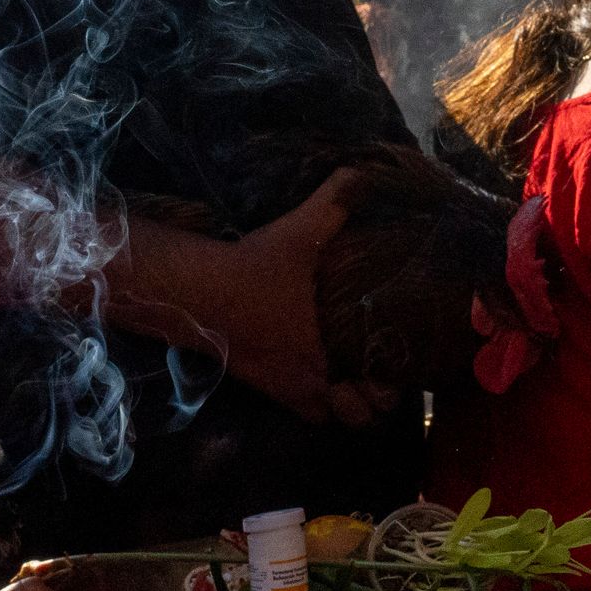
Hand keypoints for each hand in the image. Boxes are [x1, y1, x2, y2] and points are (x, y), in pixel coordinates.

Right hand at [146, 171, 395, 428]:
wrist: (195, 292)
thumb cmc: (254, 268)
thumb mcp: (300, 232)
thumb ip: (336, 203)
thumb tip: (364, 173)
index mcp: (329, 354)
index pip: (377, 397)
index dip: (391, 386)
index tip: (395, 362)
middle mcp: (310, 381)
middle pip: (359, 417)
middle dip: (370, 402)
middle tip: (376, 374)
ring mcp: (285, 387)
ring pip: (328, 417)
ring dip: (341, 404)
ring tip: (351, 377)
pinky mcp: (263, 385)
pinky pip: (298, 409)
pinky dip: (311, 400)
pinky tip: (316, 372)